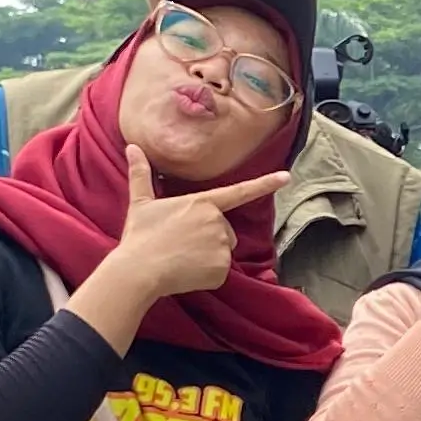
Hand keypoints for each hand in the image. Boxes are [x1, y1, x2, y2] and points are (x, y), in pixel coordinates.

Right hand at [106, 147, 286, 300]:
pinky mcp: (221, 269)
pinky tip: (187, 272)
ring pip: (222, 251)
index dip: (265, 184)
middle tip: (180, 243)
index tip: (287, 177)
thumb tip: (132, 146)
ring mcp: (222, 246)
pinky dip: (206, 274)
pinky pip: (219, 272)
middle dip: (208, 238)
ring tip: (182, 257)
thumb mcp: (141, 202)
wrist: (139, 269)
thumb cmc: (140, 235)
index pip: (240, 191)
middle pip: (224, 231)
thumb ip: (141, 174)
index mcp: (202, 203)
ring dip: (207, 256)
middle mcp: (217, 222)